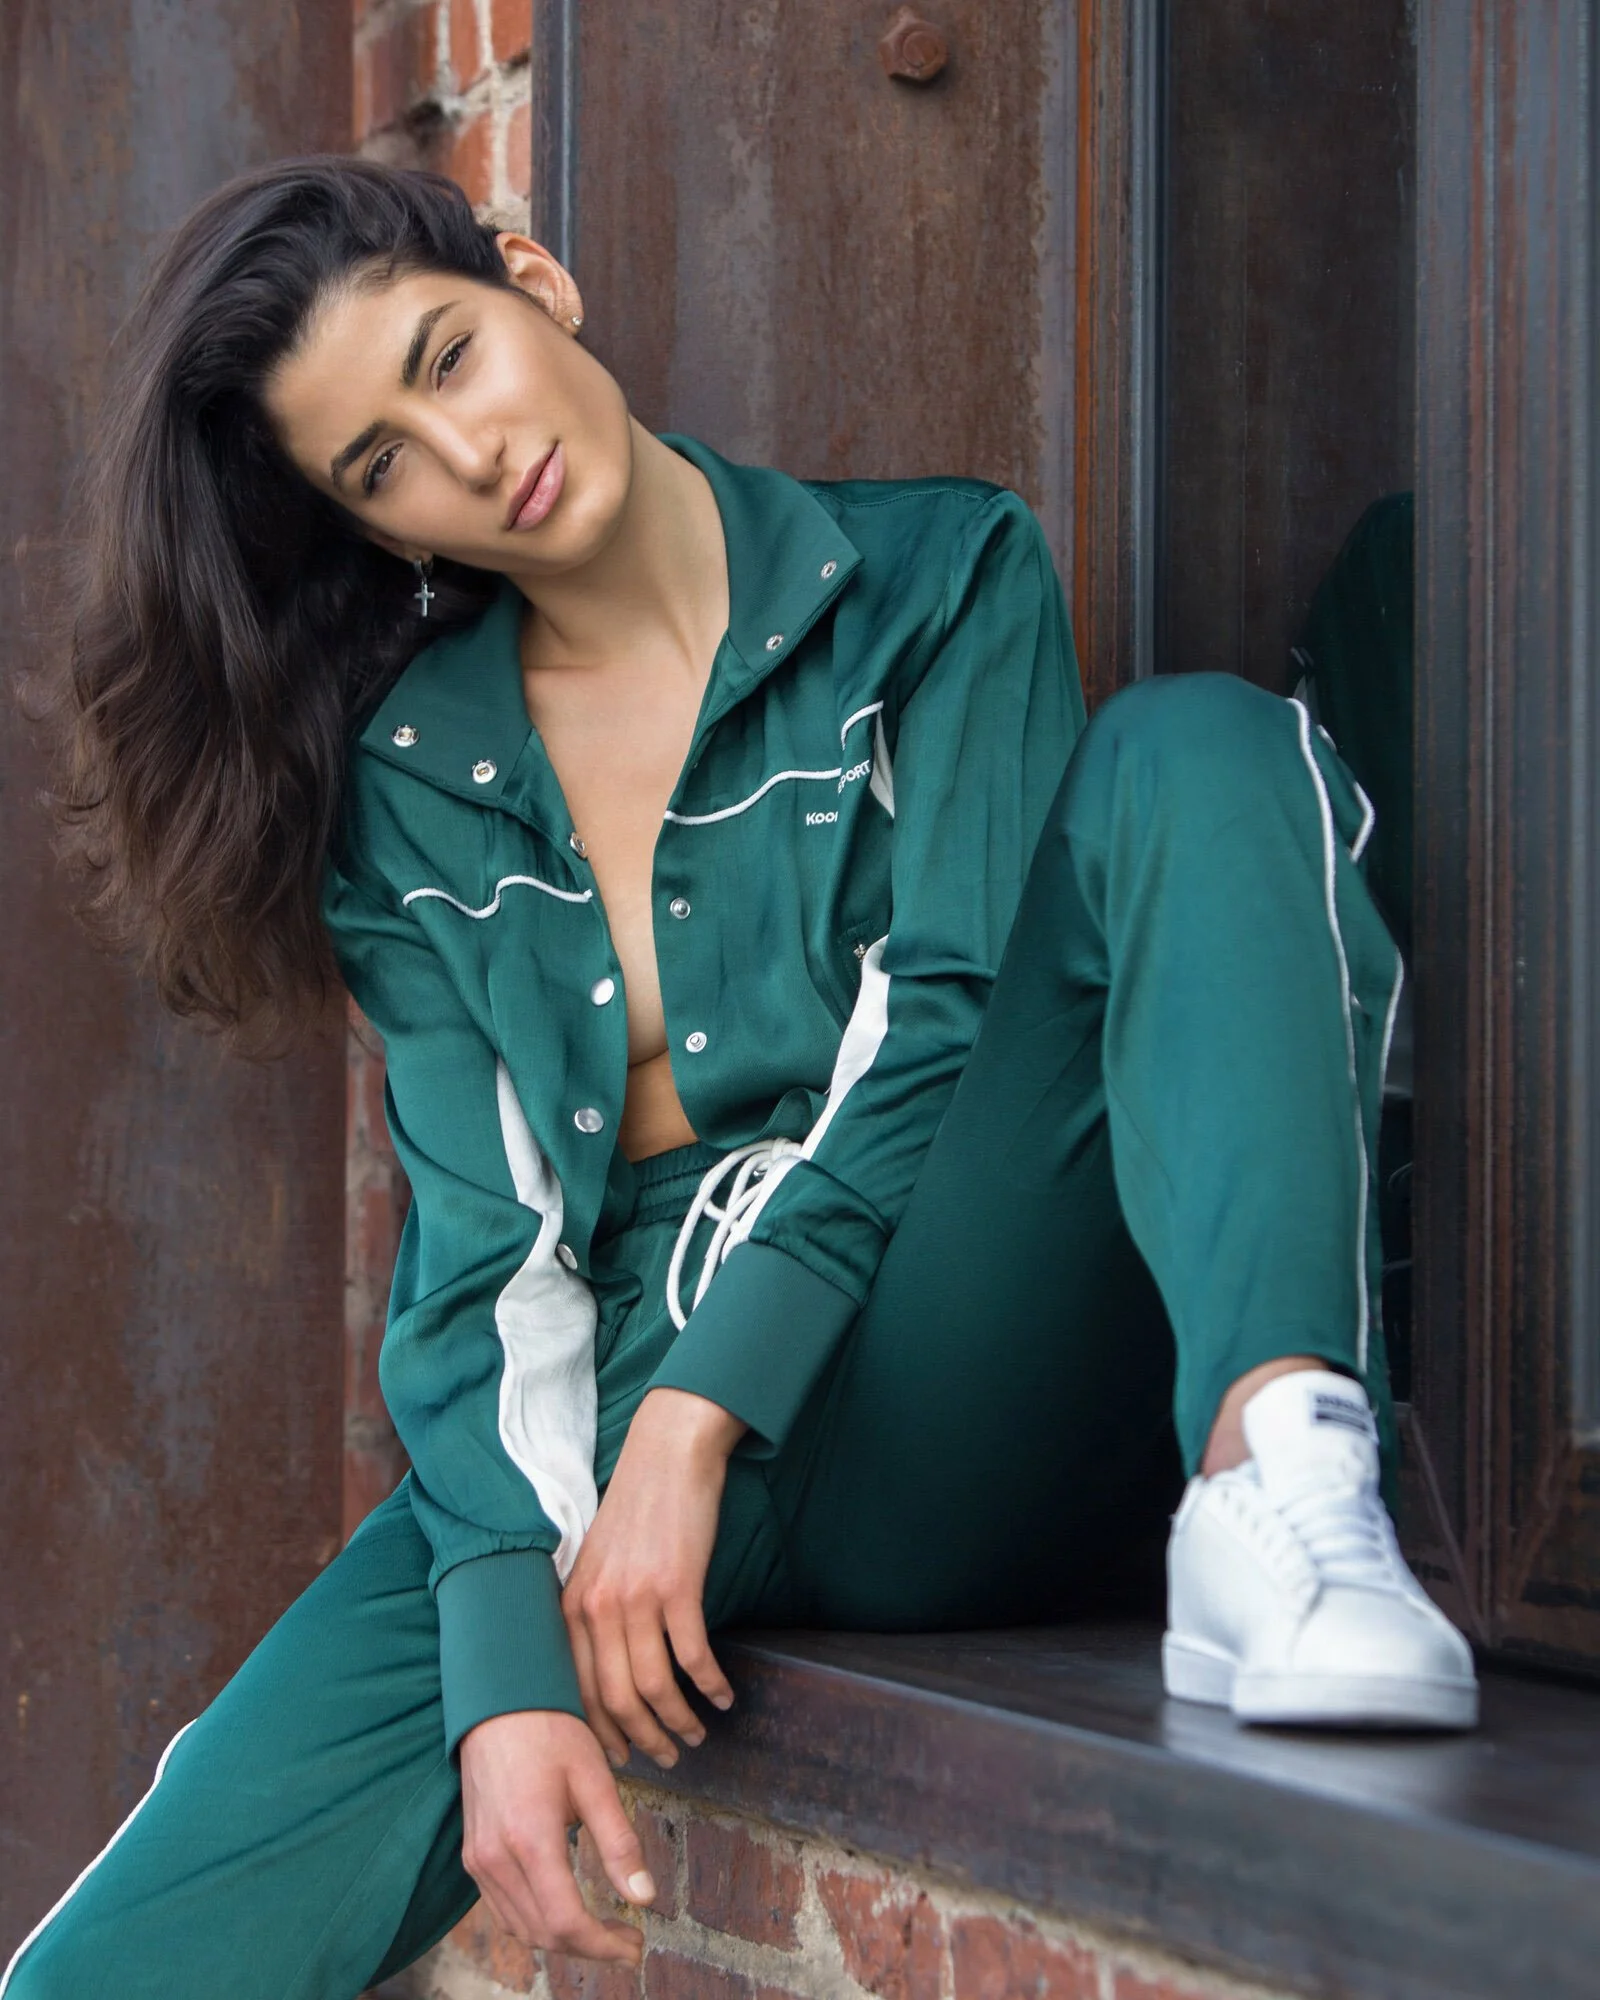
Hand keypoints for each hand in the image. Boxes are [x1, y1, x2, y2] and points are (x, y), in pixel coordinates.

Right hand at [458, 1708, 653, 1965]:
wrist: (498, 1702)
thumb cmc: (551, 1731)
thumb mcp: (595, 1778)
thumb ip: (619, 1841)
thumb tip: (645, 1898)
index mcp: (530, 1839)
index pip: (566, 1921)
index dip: (604, 1945)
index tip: (636, 1945)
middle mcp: (496, 1858)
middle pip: (544, 1933)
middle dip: (590, 1948)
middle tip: (630, 1940)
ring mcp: (478, 1860)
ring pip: (522, 1928)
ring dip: (563, 1939)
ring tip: (605, 1930)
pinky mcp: (472, 1855)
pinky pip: (503, 1909)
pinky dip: (537, 1921)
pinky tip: (567, 1909)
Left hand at [563, 1387, 745, 1766]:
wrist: (669, 1454)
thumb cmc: (638, 1507)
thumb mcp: (598, 1560)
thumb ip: (594, 1609)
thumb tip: (606, 1665)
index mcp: (573, 1604)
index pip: (578, 1690)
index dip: (601, 1732)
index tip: (622, 1754)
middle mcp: (597, 1606)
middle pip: (616, 1699)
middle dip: (643, 1739)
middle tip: (667, 1756)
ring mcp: (637, 1598)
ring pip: (654, 1686)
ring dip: (679, 1721)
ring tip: (698, 1733)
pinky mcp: (677, 1587)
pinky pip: (693, 1657)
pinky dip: (710, 1685)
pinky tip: (723, 1696)